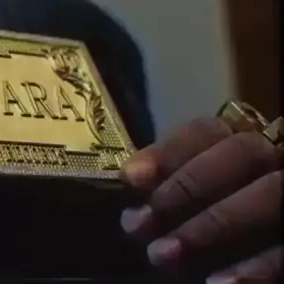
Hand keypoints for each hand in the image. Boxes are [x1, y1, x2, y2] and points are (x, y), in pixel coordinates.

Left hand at [119, 117, 281, 282]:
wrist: (258, 240)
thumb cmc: (220, 214)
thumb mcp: (202, 195)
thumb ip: (172, 183)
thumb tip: (129, 182)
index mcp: (245, 142)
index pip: (208, 131)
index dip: (169, 150)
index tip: (131, 178)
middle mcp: (277, 157)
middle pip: (241, 152)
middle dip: (186, 186)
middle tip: (139, 224)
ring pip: (270, 193)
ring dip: (212, 224)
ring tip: (163, 254)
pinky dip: (256, 266)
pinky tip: (218, 282)